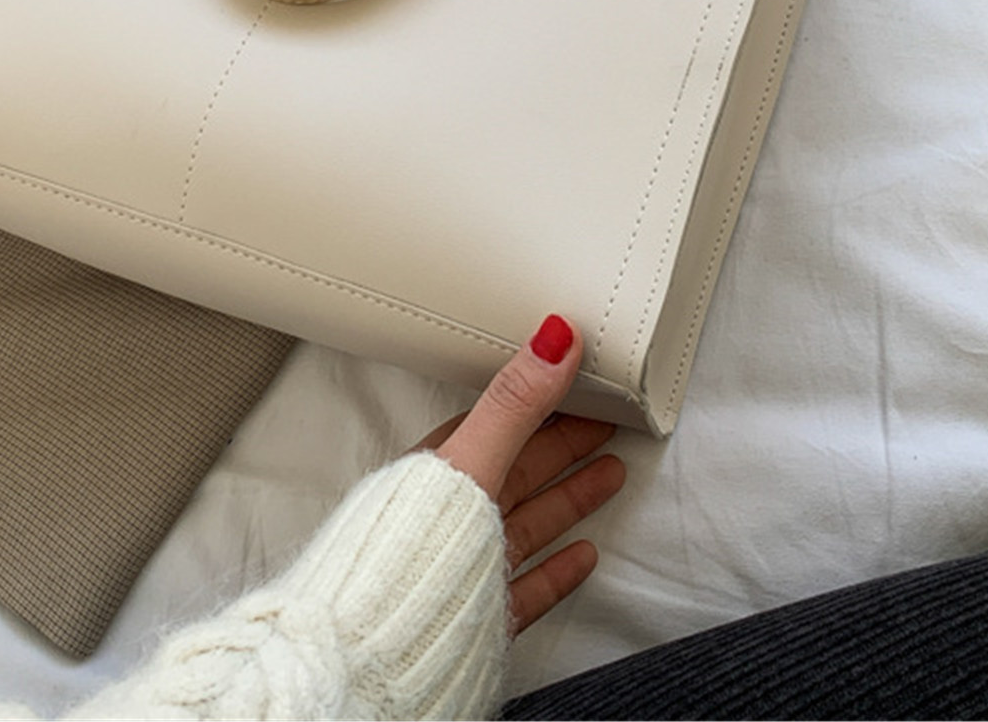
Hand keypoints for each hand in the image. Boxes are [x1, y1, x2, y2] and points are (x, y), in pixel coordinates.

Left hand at [412, 315, 624, 635]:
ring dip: (569, 497)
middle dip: (563, 445)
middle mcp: (449, 516)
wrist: (377, 650)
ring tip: (611, 474)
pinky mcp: (477, 614)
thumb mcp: (469, 459)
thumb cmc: (407, 550)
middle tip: (608, 422)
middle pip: (519, 470)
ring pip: (528, 521)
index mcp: (440, 472)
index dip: (544, 404)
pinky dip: (557, 567)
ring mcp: (464, 566)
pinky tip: (584, 556)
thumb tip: (553, 337)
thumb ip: (513, 403)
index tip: (584, 385)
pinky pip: (526, 582)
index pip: (502, 427)